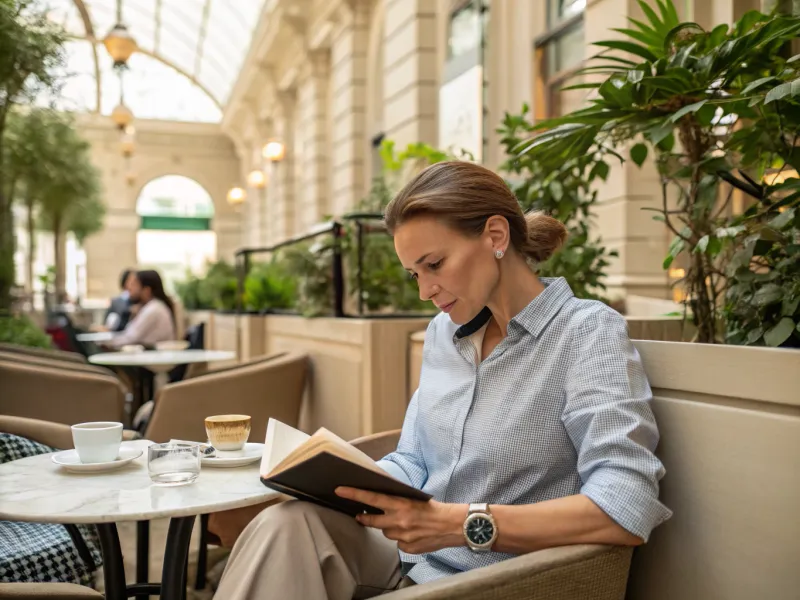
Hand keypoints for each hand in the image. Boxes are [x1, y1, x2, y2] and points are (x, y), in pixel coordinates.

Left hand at [335, 487, 466, 553]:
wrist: (452, 525)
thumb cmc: (433, 509)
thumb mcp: (413, 499)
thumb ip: (396, 501)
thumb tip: (378, 502)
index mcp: (401, 504)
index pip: (371, 499)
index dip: (354, 495)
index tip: (340, 490)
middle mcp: (400, 521)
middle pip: (371, 521)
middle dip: (364, 518)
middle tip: (359, 515)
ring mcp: (403, 536)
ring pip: (385, 532)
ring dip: (388, 527)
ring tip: (403, 523)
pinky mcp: (408, 547)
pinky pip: (397, 543)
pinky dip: (401, 538)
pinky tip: (412, 533)